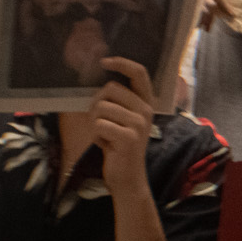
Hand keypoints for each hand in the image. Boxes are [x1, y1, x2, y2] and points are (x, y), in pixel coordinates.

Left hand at [92, 56, 156, 197]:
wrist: (127, 178)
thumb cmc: (118, 146)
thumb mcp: (120, 119)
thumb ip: (114, 100)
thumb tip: (98, 78)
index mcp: (146, 103)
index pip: (139, 73)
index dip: (121, 63)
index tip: (104, 62)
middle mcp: (146, 111)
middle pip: (110, 88)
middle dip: (97, 104)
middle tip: (101, 122)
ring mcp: (139, 124)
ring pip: (101, 107)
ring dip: (95, 122)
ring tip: (105, 136)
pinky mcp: (129, 138)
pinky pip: (99, 124)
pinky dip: (96, 135)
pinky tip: (106, 145)